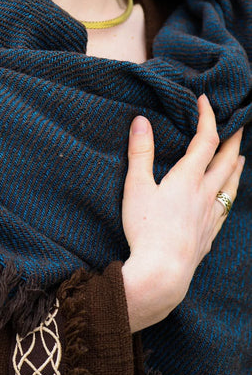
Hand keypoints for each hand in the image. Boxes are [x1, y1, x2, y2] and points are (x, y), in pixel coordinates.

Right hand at [121, 94, 244, 332]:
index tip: (205, 101)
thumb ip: (140, 153)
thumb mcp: (136, 187)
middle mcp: (205, 194)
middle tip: (236, 125)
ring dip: (236, 167)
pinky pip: (226, 208)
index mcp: (188, 178)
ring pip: (231, 185)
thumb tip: (141, 120)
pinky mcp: (209, 235)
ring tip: (239, 158)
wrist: (163, 272)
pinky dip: (229, 194)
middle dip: (231, 140)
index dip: (208, 118)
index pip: (205, 140)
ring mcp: (210, 216)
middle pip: (226, 161)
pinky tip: (225, 199)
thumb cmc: (146, 229)